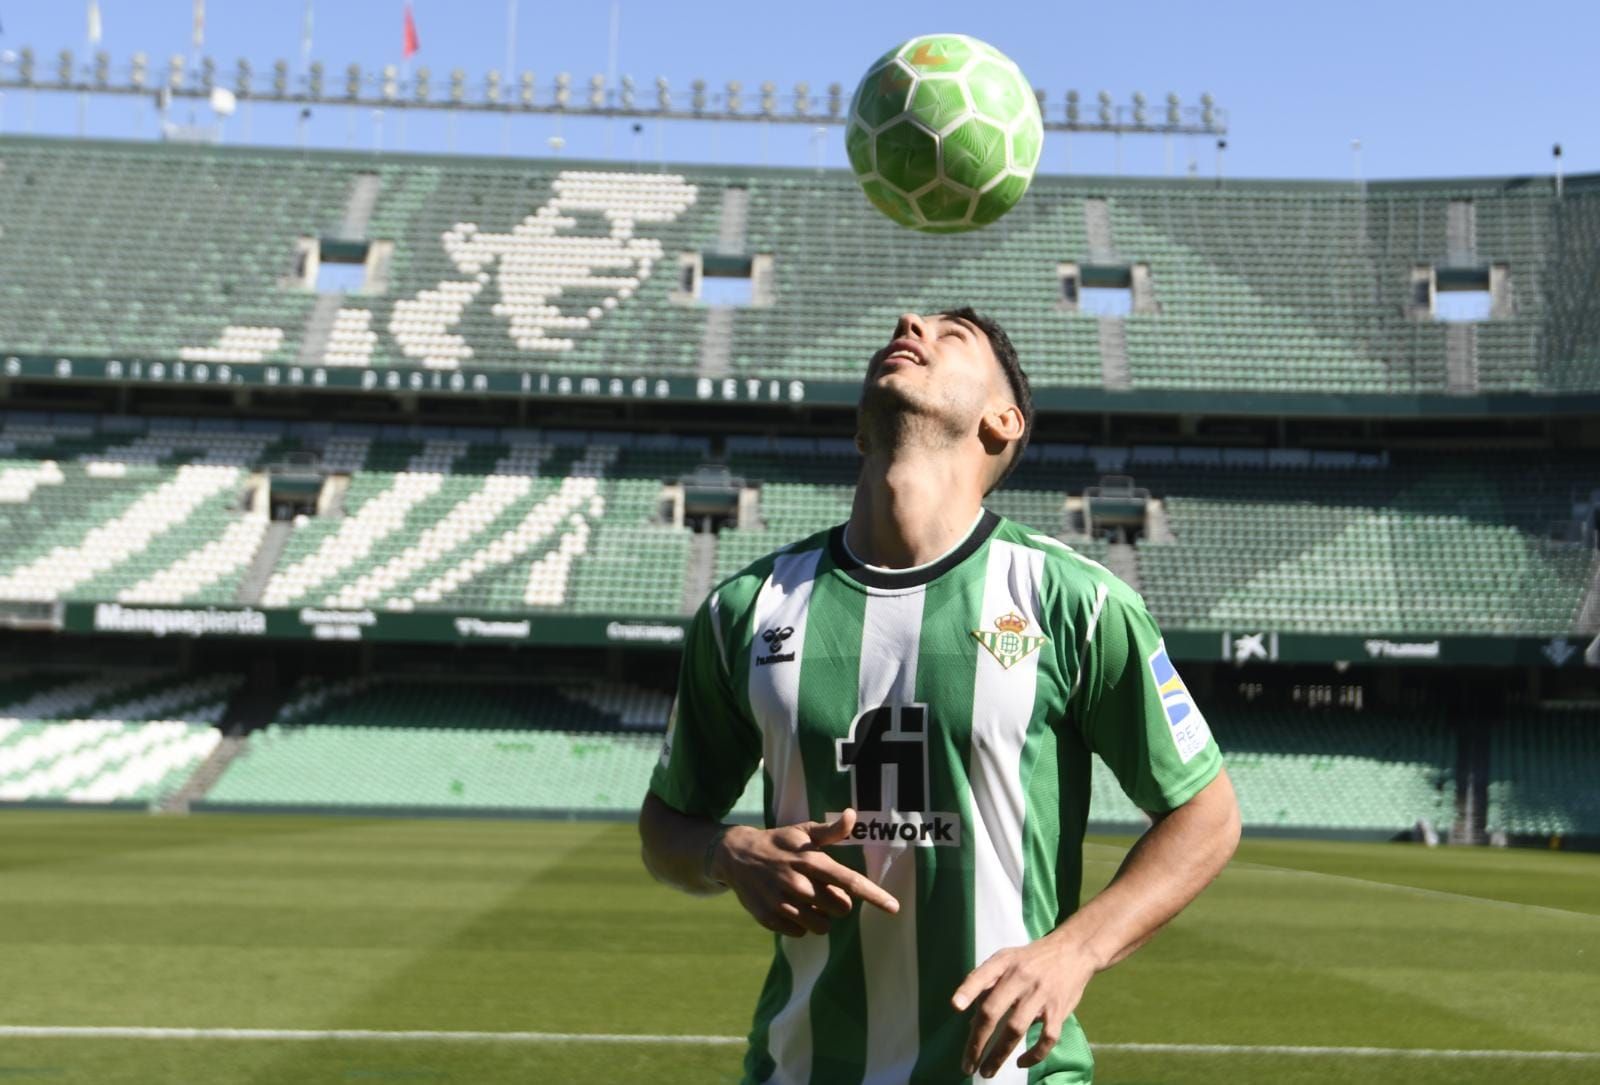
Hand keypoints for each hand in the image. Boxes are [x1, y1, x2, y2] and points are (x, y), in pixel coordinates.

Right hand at [712, 808, 899, 936]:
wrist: (736, 856)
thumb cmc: (779, 843)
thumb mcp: (803, 831)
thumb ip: (831, 830)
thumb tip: (853, 815)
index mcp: (811, 860)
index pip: (850, 881)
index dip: (874, 895)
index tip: (894, 907)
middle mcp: (798, 883)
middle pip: (841, 908)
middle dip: (838, 902)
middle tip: (823, 889)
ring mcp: (783, 903)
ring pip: (822, 926)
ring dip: (820, 917)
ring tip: (806, 899)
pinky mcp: (770, 919)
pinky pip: (800, 933)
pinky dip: (800, 924)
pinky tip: (789, 906)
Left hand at [951, 934, 1096, 1077]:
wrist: (1074, 950)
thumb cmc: (1031, 960)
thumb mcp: (1007, 960)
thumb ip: (988, 986)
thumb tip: (972, 1022)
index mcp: (1004, 963)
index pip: (982, 975)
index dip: (967, 990)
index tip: (955, 1006)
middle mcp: (1020, 977)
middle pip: (993, 1011)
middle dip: (977, 1041)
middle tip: (967, 1065)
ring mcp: (1040, 994)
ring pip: (1015, 1029)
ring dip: (999, 1054)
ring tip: (986, 1072)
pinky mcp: (1058, 1009)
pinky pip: (1046, 1037)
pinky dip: (1034, 1054)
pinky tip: (1021, 1062)